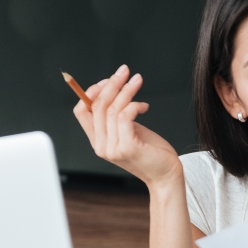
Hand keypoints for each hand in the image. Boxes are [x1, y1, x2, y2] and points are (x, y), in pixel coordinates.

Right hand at [72, 64, 180, 187]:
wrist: (166, 175)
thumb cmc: (151, 152)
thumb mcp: (130, 131)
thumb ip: (117, 118)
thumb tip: (114, 91)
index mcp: (98, 141)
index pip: (81, 111)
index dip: (91, 92)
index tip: (108, 80)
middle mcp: (101, 145)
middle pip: (96, 106)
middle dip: (111, 84)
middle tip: (124, 71)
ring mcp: (112, 148)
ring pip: (112, 108)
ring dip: (126, 90)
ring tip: (137, 80)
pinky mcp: (127, 147)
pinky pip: (124, 116)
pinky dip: (134, 105)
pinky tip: (144, 106)